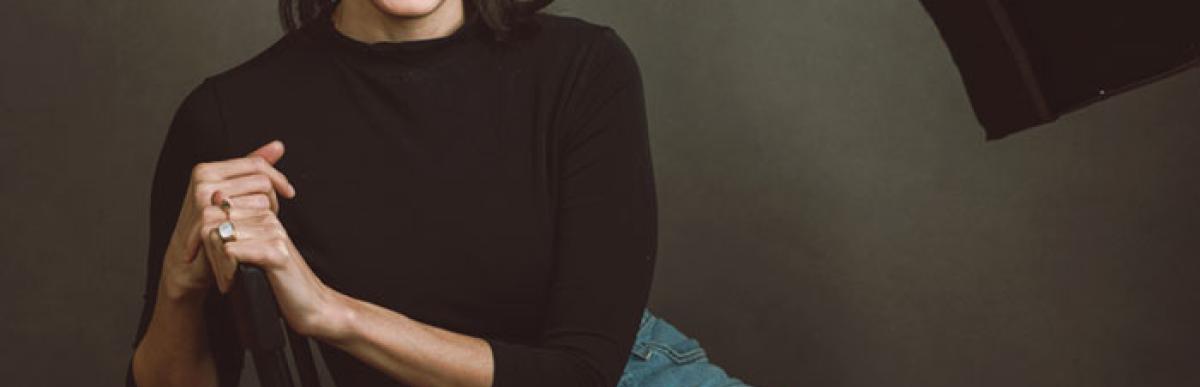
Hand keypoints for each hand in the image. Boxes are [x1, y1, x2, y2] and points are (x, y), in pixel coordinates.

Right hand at [159, 140, 296, 300]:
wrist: (185, 262)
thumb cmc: (212, 226)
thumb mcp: (230, 191)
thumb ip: (252, 166)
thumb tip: (278, 145)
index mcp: (207, 170)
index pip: (257, 164)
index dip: (278, 178)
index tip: (288, 193)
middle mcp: (203, 181)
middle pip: (262, 183)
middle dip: (272, 202)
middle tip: (264, 218)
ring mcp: (204, 202)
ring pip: (262, 201)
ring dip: (265, 217)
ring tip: (254, 228)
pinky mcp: (210, 223)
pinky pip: (255, 218)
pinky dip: (260, 230)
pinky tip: (254, 238)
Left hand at [201, 207, 345, 338]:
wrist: (312, 305)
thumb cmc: (281, 281)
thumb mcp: (252, 252)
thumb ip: (232, 233)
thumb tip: (209, 215)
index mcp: (262, 213)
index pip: (213, 210)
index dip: (203, 237)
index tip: (210, 260)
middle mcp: (268, 218)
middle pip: (212, 221)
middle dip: (207, 249)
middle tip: (219, 273)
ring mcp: (273, 234)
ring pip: (218, 235)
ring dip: (215, 263)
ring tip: (227, 280)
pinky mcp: (275, 253)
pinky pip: (231, 251)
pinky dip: (225, 270)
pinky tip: (233, 283)